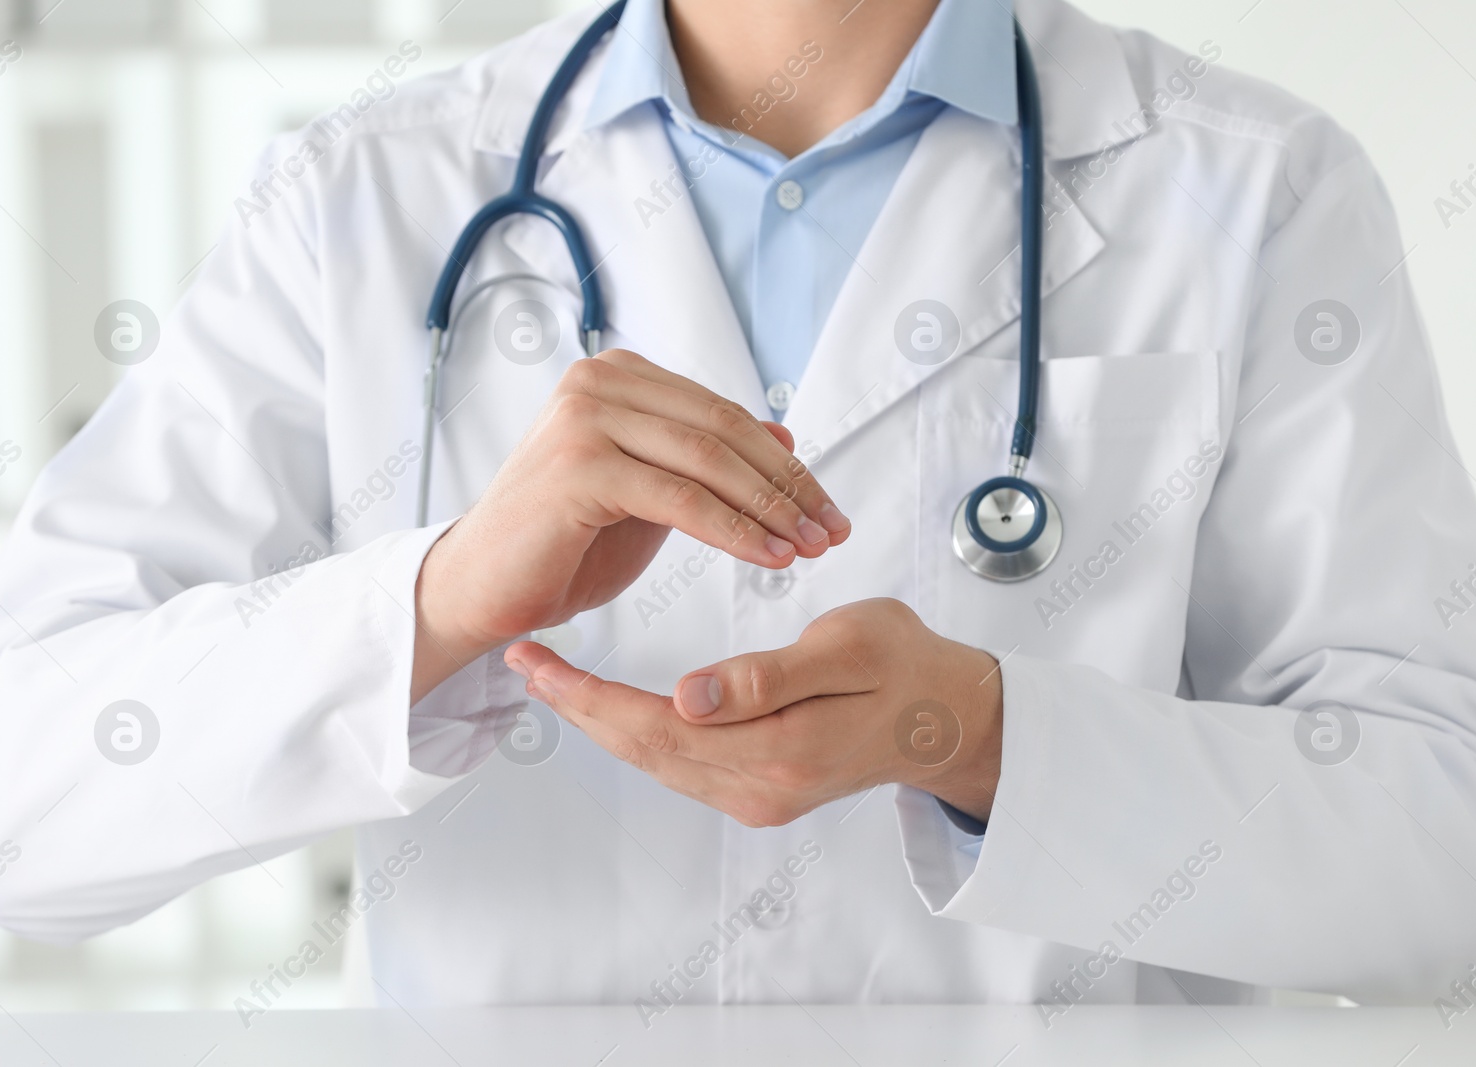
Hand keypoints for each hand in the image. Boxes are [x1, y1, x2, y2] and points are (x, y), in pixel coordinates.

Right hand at [412, 350, 850, 701]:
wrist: (483, 588)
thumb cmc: (564, 545)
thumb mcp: (653, 495)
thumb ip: (707, 461)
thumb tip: (784, 435)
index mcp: (618, 375)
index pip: (724, 414)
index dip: (785, 464)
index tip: (828, 509)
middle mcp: (598, 381)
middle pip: (724, 430)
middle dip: (790, 485)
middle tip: (832, 530)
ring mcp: (585, 417)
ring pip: (709, 461)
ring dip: (771, 509)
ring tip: (810, 548)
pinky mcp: (579, 466)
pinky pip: (680, 499)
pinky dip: (734, 530)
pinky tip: (769, 557)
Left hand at [503, 599, 1003, 825]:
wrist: (951, 718)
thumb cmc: (907, 669)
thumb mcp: (848, 651)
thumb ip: (767, 676)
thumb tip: (688, 696)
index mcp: (780, 752)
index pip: (658, 726)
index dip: (590, 695)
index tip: (539, 662)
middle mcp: (761, 789)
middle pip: (645, 750)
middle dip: (578, 708)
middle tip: (524, 662)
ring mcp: (760, 797)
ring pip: (658, 760)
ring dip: (601, 721)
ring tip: (553, 678)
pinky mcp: (761, 790)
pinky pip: (682, 764)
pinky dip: (639, 733)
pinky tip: (614, 707)